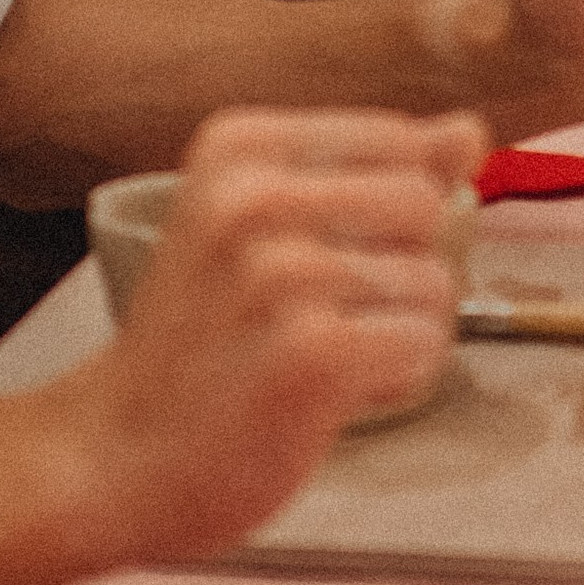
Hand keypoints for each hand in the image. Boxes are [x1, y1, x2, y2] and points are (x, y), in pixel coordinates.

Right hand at [70, 107, 482, 559]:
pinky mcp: (310, 354)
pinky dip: (395, 380)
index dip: (394, 212)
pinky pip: (421, 347)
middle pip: (424, 207)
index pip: (400, 142)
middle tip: (330, 315)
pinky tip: (332, 393)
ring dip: (398, 335)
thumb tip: (470, 132)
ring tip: (321, 359)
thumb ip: (370, 172)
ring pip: (431, 285)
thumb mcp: (257, 225)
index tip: (331, 253)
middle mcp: (254, 197)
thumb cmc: (194, 343)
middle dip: (403, 270)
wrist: (113, 453)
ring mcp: (281, 274)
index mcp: (238, 146)